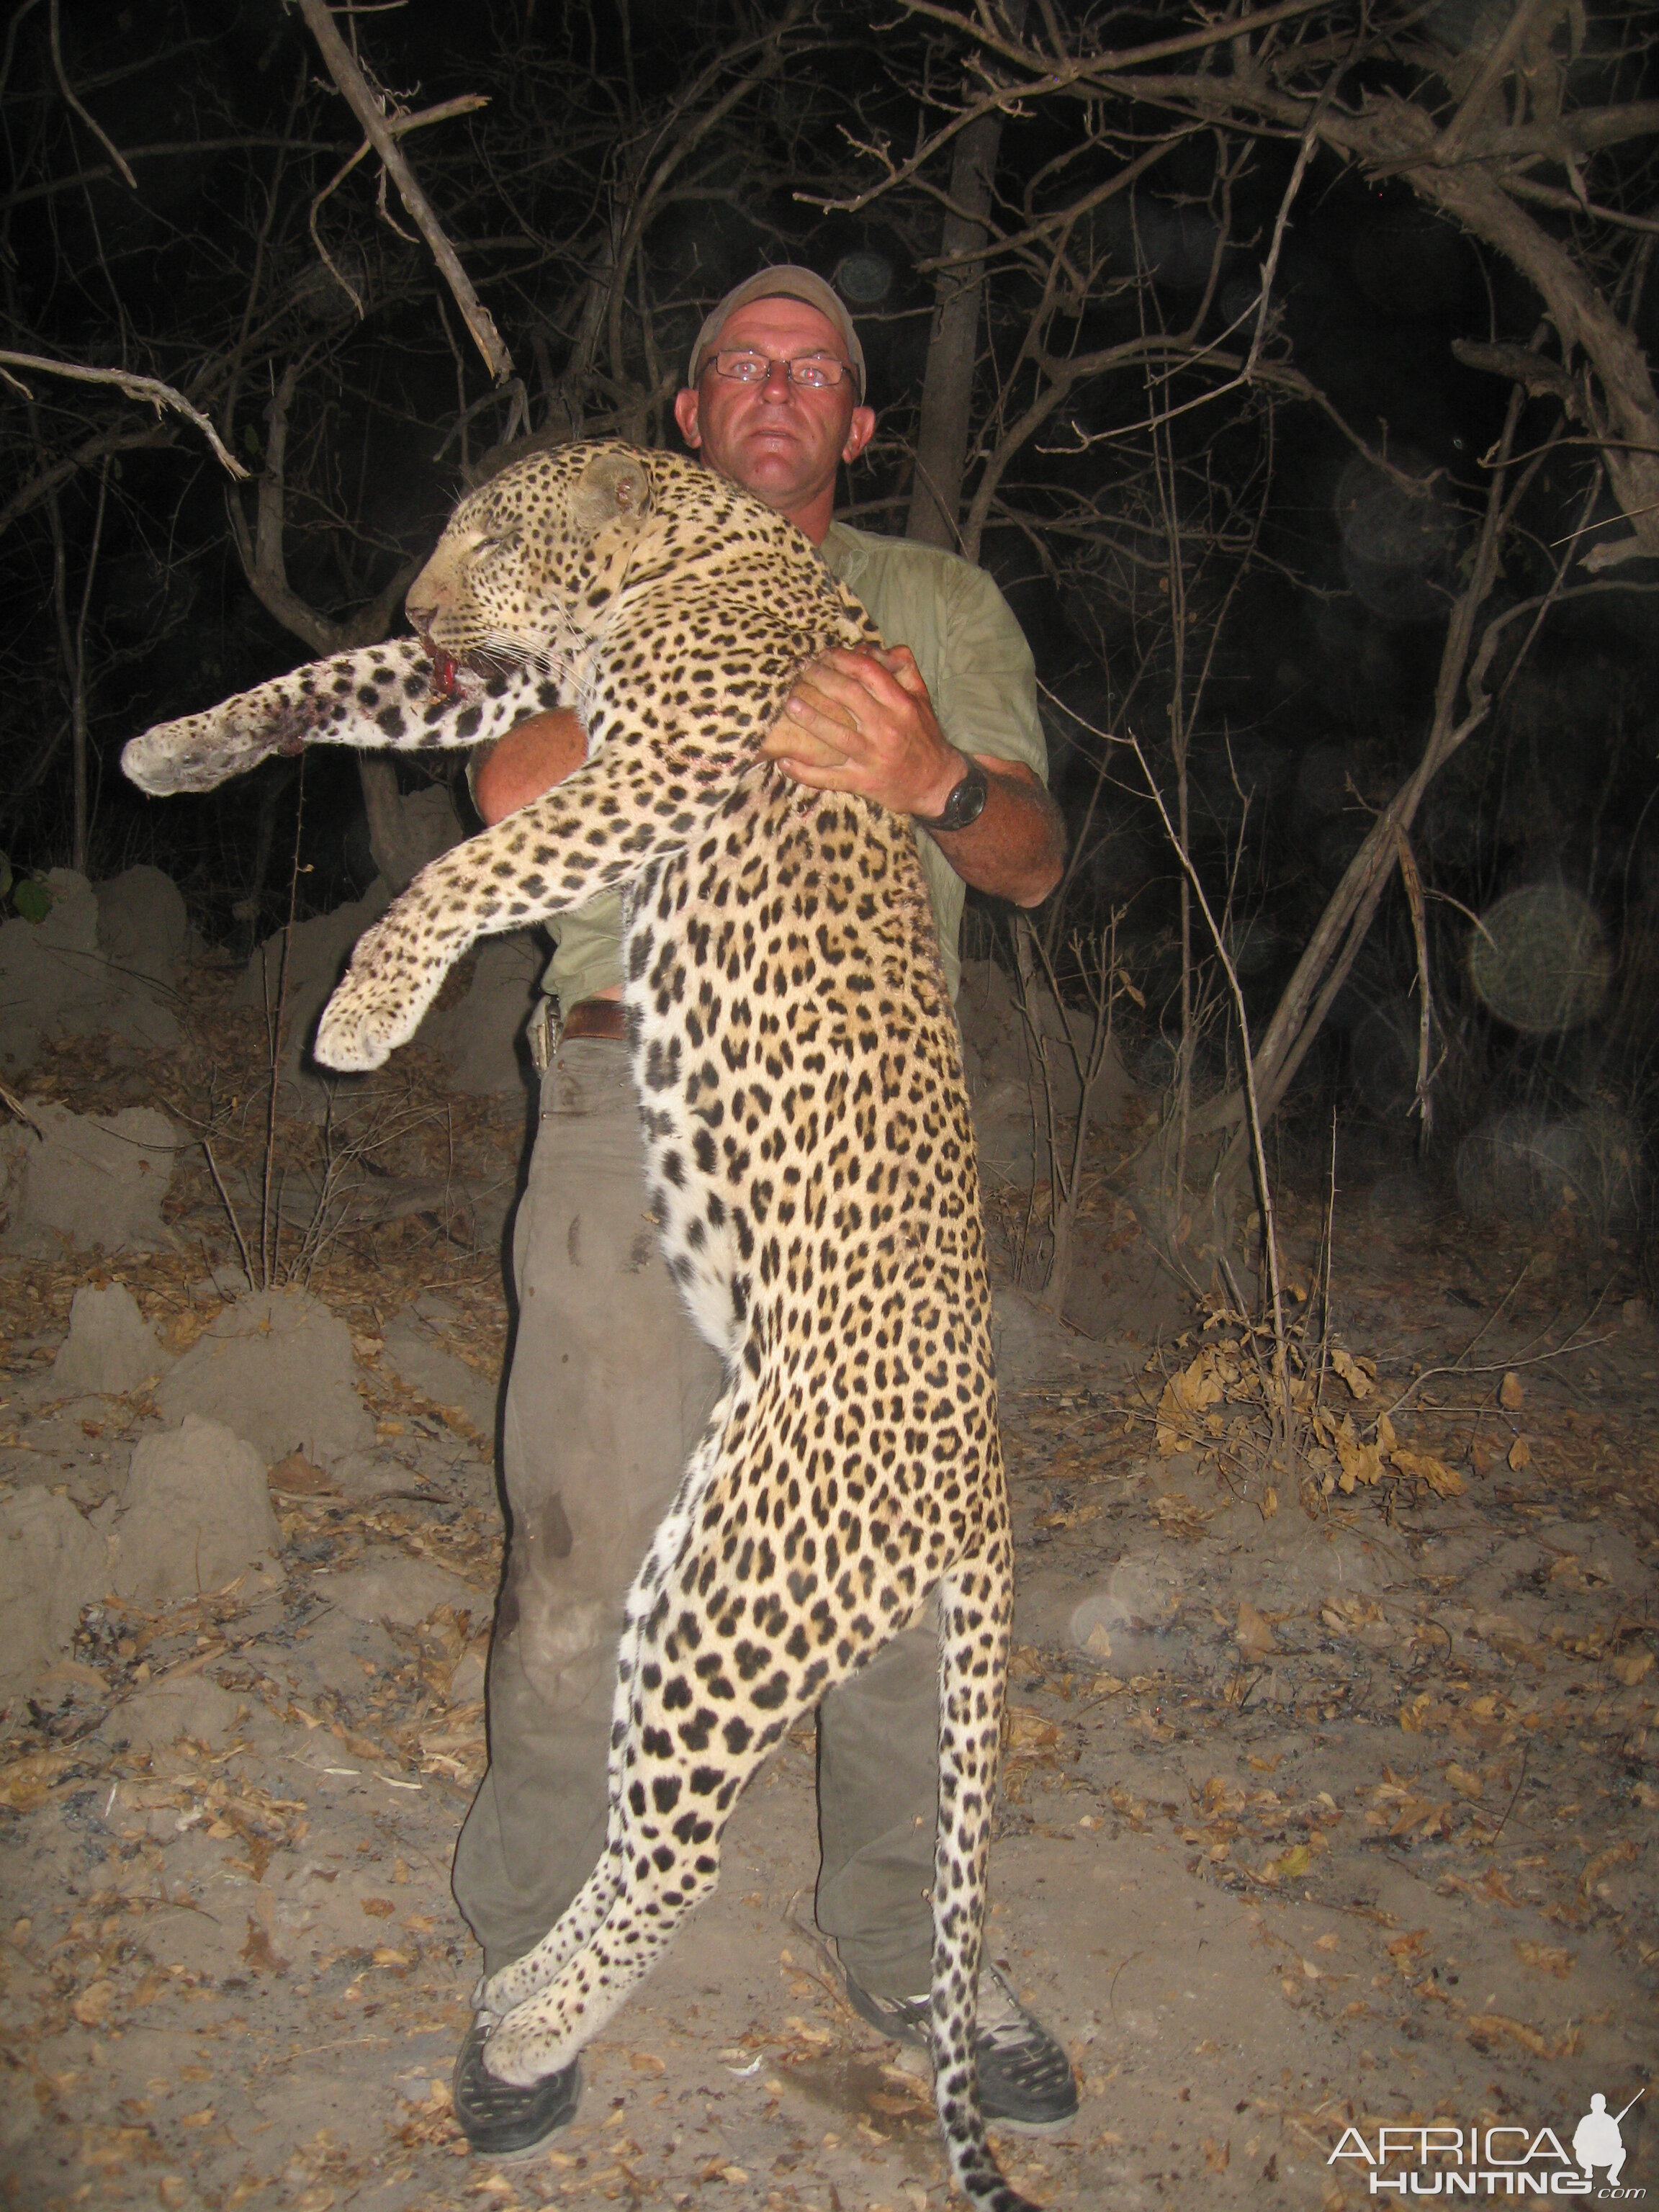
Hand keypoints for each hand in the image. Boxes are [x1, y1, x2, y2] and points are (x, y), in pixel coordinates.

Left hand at [760, 646, 964, 817]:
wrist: (937, 784)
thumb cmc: (924, 737)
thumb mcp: (921, 698)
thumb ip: (901, 667)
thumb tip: (869, 649)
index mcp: (901, 704)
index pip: (868, 672)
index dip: (842, 659)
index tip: (824, 655)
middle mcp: (887, 728)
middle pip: (848, 695)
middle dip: (820, 679)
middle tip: (801, 672)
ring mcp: (872, 757)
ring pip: (835, 735)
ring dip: (809, 719)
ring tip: (789, 705)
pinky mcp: (862, 782)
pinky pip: (828, 777)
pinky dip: (805, 772)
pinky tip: (784, 763)